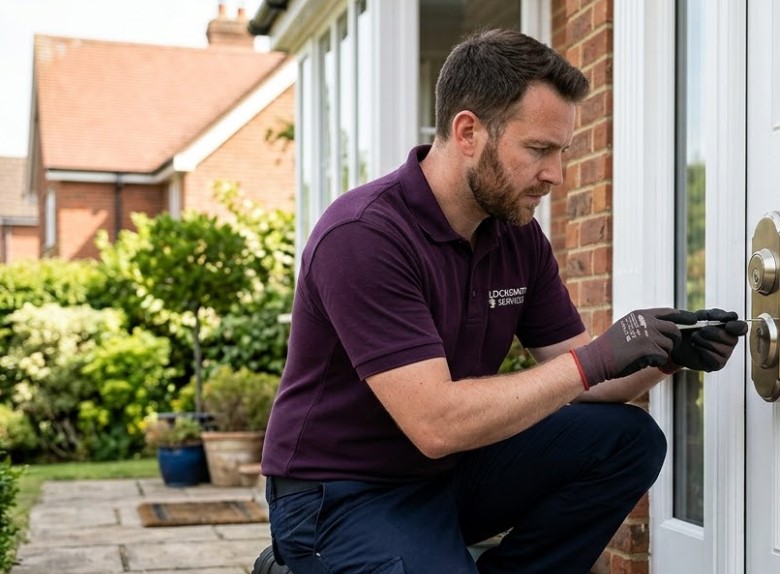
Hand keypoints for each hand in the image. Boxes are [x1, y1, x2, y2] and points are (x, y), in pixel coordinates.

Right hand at [570, 308, 693, 388]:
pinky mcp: (648, 348)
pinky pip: (663, 357)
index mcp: (640, 314)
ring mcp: (648, 334)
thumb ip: (644, 324)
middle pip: (674, 329)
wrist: (596, 359)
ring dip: (661, 354)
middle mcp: (645, 321)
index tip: (693, 320)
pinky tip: (642, 361)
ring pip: (669, 345)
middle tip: (664, 349)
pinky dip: (656, 362)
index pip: (668, 312)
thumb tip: (666, 327)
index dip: (683, 316)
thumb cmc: (610, 347)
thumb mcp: (626, 326)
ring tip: (645, 356)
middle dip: (673, 341)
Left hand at [663, 308, 747, 371]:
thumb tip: (731, 317)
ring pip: (724, 350)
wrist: (674, 340)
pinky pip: (716, 359)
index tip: (727, 325)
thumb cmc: (690, 327)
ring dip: (705, 342)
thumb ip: (715, 314)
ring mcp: (725, 354)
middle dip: (713, 333)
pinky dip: (703, 351)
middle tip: (699, 331)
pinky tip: (696, 347)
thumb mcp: (701, 316)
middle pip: (732, 339)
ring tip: (694, 338)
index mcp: (729, 327)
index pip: (741, 328)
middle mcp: (730, 341)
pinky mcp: (717, 365)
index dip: (736, 327)